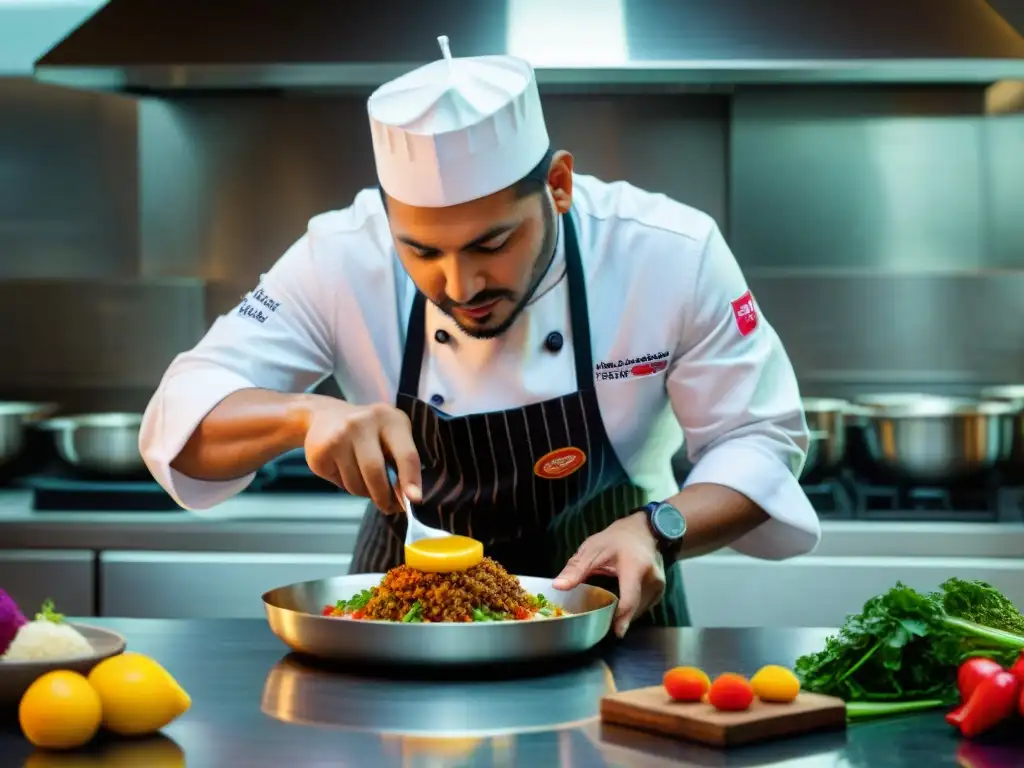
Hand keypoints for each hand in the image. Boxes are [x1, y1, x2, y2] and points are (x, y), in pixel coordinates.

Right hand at [303, 400, 421, 513]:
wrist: (325, 415)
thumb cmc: (368, 431)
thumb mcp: (390, 436)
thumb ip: (402, 462)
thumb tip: (408, 498)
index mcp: (390, 420)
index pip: (405, 453)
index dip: (411, 479)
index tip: (414, 499)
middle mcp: (363, 423)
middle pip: (375, 472)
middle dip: (383, 496)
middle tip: (387, 506)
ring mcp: (339, 436)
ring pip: (355, 483)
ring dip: (362, 491)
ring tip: (361, 478)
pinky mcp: (320, 451)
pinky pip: (338, 483)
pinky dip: (344, 484)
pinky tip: (342, 468)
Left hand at [552, 512, 665, 637]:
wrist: (644, 529)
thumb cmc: (617, 538)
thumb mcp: (593, 549)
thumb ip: (576, 569)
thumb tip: (557, 586)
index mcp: (636, 567)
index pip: (629, 599)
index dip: (620, 618)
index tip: (613, 632)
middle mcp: (652, 578)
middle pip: (634, 608)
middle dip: (618, 617)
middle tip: (601, 622)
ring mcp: (660, 586)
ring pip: (640, 610)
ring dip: (625, 614)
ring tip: (609, 611)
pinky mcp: (660, 591)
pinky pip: (644, 606)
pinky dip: (631, 608)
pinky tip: (620, 604)